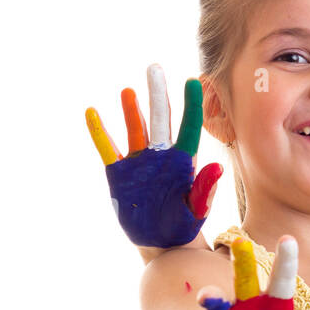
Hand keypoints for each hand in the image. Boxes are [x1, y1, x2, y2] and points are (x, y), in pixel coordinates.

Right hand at [85, 65, 222, 247]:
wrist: (161, 241)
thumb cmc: (183, 224)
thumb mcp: (196, 209)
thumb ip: (204, 190)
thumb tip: (217, 168)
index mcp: (184, 161)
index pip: (188, 127)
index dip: (191, 104)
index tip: (193, 81)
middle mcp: (161, 155)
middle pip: (160, 119)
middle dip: (157, 94)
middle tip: (155, 68)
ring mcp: (139, 162)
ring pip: (135, 129)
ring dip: (132, 111)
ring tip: (129, 91)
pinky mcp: (119, 172)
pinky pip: (108, 148)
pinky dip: (100, 132)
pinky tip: (93, 113)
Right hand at [170, 234, 309, 309]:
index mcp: (273, 304)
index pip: (282, 280)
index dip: (285, 261)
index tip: (288, 239)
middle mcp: (247, 304)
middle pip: (244, 279)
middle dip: (242, 261)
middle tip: (240, 242)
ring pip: (216, 302)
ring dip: (211, 298)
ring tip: (207, 297)